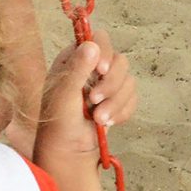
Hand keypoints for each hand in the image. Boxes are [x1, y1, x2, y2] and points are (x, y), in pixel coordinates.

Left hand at [34, 37, 136, 160]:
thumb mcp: (64, 93)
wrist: (68, 150)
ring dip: (115, 103)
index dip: (105, 52)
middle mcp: (93, 68)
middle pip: (120, 61)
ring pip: (129, 81)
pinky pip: (132, 99)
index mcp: (76, 59)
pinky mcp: (118, 100)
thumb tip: (91, 45)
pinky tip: (106, 122)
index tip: (101, 70)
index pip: (99, 39)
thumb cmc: (58, 121)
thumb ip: (77, 68)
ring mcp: (107, 84)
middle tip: (94, 100)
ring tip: (98, 118)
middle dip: (111, 84)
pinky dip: (121, 112)